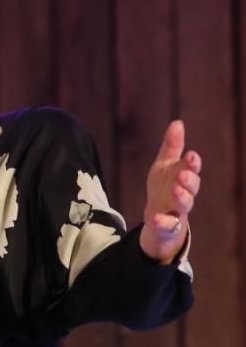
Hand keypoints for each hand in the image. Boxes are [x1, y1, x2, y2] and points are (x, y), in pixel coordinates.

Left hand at [140, 120, 201, 262]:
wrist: (156, 215)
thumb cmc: (164, 186)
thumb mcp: (164, 165)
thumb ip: (172, 146)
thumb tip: (178, 122)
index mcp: (184, 177)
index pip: (192, 169)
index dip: (192, 163)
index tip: (191, 155)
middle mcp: (184, 193)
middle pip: (192, 187)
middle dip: (189, 179)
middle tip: (183, 173)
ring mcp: (177, 210)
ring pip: (184, 204)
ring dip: (181, 197)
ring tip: (175, 189)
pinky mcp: (167, 224)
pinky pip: (167, 224)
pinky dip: (162, 221)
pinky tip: (154, 218)